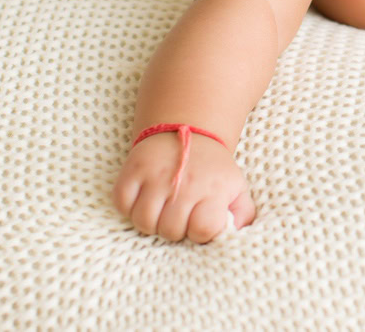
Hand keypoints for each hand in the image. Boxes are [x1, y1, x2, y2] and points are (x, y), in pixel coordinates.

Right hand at [112, 131, 256, 242]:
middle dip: (175, 229)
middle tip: (180, 215)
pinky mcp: (134, 169)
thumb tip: (234, 235)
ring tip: (162, 210)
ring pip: (144, 222)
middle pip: (170, 230)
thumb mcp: (236, 187)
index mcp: (213, 189)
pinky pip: (122, 203)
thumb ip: (243, 214)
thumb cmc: (212, 168)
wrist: (188, 129)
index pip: (203, 229)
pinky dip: (129, 207)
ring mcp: (156, 175)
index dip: (200, 233)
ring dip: (152, 222)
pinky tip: (144, 199)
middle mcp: (185, 182)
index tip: (200, 223)